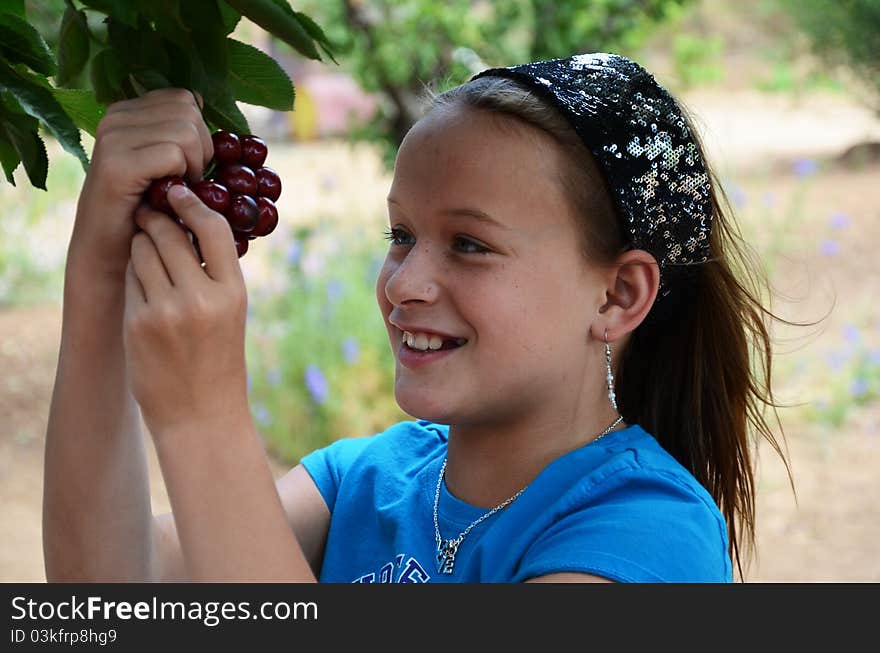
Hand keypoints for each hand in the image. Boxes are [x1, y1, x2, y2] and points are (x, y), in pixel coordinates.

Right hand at [69, 88, 211, 283]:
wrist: (114, 254)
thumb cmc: (148, 212)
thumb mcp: (166, 164)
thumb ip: (179, 132)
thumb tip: (204, 100)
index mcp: (128, 111)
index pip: (185, 98)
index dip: (200, 132)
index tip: (189, 165)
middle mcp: (116, 117)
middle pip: (189, 111)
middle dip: (202, 149)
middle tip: (186, 182)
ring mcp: (112, 137)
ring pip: (186, 132)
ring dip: (195, 166)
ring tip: (177, 190)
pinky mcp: (116, 164)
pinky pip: (174, 154)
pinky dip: (184, 179)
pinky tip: (170, 197)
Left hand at [123, 184, 249, 438]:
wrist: (201, 415)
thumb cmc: (219, 361)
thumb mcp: (232, 314)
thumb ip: (215, 273)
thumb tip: (190, 224)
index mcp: (233, 293)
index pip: (213, 229)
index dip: (193, 204)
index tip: (179, 192)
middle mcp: (200, 298)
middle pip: (170, 234)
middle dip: (158, 219)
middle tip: (152, 213)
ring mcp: (165, 311)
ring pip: (143, 252)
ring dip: (142, 244)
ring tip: (149, 253)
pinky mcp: (137, 323)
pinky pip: (129, 279)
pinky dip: (133, 275)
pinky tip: (142, 287)